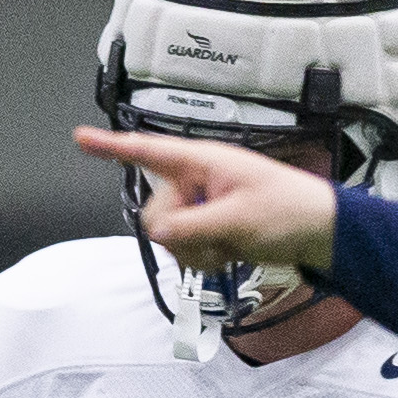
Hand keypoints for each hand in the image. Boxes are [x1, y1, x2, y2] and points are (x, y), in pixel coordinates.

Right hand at [73, 128, 338, 276]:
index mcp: (203, 161)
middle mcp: (195, 181)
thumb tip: (156, 231)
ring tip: (229, 245)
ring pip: (167, 238)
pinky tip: (228, 254)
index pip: (150, 152)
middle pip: (155, 213)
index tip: (80, 138)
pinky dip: (202, 260)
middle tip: (217, 237)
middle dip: (180, 235)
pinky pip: (182, 252)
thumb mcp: (239, 218)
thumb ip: (193, 225)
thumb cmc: (287, 210)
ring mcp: (199, 207)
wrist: (316, 232)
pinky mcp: (205, 230)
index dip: (113, 147)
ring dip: (194, 252)